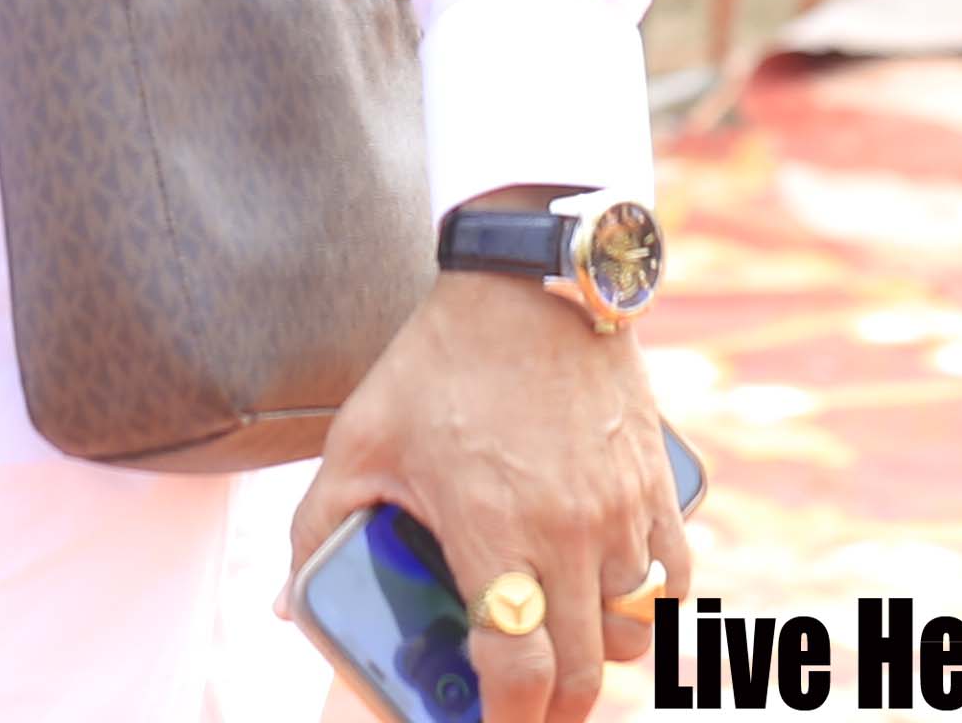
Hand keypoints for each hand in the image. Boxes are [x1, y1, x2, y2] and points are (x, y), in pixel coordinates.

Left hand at [283, 269, 687, 722]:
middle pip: (583, 672)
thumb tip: (288, 604)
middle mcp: (567, 531)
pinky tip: (610, 601)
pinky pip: (673, 579)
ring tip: (559, 650)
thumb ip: (319, 530)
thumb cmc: (438, 365)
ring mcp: (620, 510)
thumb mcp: (359, 442)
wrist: (528, 284)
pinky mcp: (657, 484)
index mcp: (492, 529)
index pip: (519, 670)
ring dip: (597, 657)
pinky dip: (647, 607)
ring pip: (630, 631)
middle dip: (552, 710)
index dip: (507, 721)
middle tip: (523, 710)